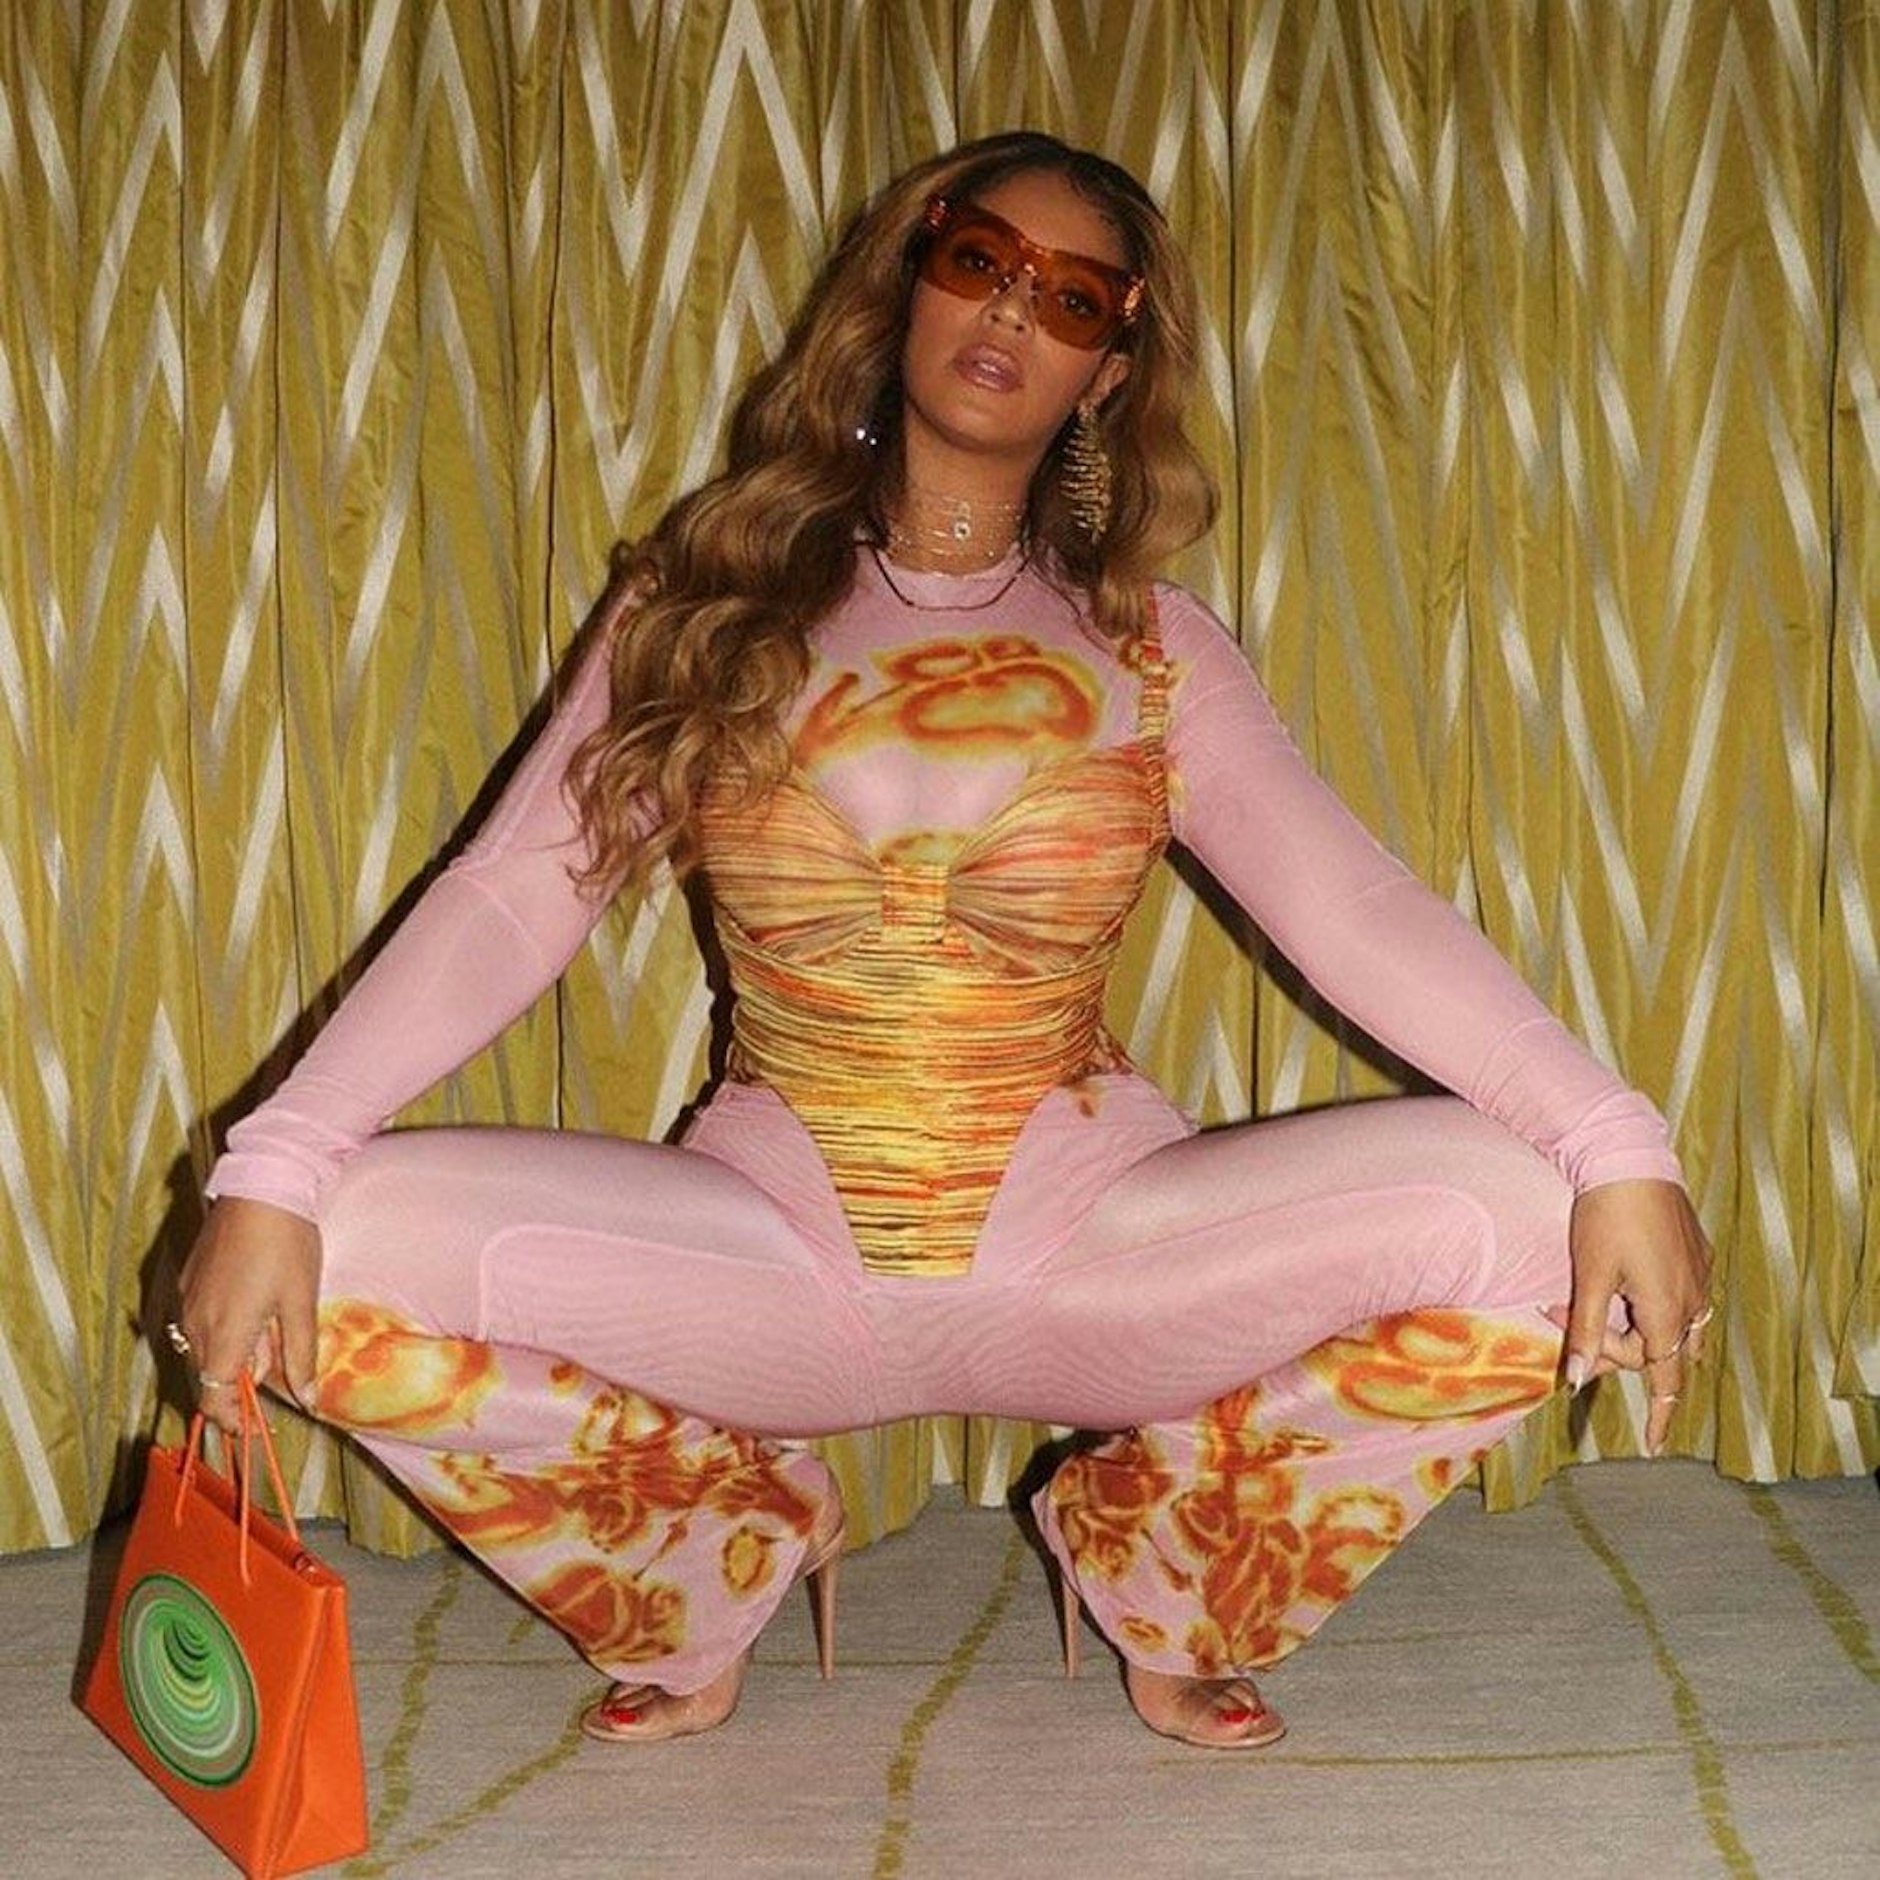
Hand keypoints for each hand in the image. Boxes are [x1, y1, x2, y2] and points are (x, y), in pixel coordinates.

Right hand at [173, 1197, 321, 1436]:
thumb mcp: (301, 1303)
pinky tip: (256, 1300)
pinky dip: (226, 1326)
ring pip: (207, 1347)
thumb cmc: (287, 1246)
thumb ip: (301, 1356)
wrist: (261, 1188)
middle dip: (244, 1378)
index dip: (231, 1420)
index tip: (253, 1428)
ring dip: (237, 1350)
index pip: (213, 1399)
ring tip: (275, 1318)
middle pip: (211, 1374)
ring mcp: (187, 1300)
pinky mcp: (188, 1280)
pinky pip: (202, 1320)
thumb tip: (308, 1401)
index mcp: (224, 1335)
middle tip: (282, 1355)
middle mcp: (195, 1323)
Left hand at [1550, 1178, 1713, 1456]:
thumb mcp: (1589, 1276)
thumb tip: (1579, 1380)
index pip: (1666, 1378)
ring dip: (1642, 1331)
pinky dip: (1655, 1305)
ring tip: (1599, 1313)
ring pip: (1678, 1326)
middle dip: (1619, 1351)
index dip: (1660, 1415)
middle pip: (1662, 1352)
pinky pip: (1685, 1297)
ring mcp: (1700, 1275)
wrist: (1630, 1159)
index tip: (1652, 1445)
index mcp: (1666, 1310)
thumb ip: (1586, 1330)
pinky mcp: (1697, 1252)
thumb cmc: (1604, 1217)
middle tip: (1566, 1318)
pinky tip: (1627, 1281)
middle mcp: (1693, 1298)